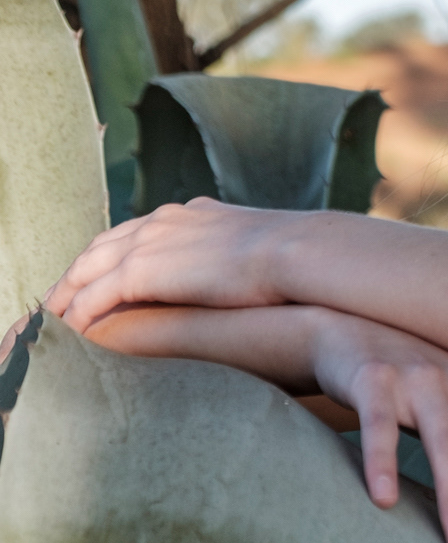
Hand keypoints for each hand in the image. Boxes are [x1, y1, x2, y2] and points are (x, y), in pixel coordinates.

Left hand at [44, 199, 301, 329]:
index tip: (103, 273)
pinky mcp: (141, 271)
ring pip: (89, 268)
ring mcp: (149, 243)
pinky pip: (94, 295)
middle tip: (64, 296)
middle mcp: (164, 220)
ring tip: (56, 317)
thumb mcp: (262, 247)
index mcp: (192, 213)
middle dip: (80, 270)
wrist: (296, 252)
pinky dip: (79, 312)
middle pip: (103, 245)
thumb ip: (242, 255)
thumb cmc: (296, 257)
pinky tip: (73, 329)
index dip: (115, 253)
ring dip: (69, 292)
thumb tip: (256, 275)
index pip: (138, 230)